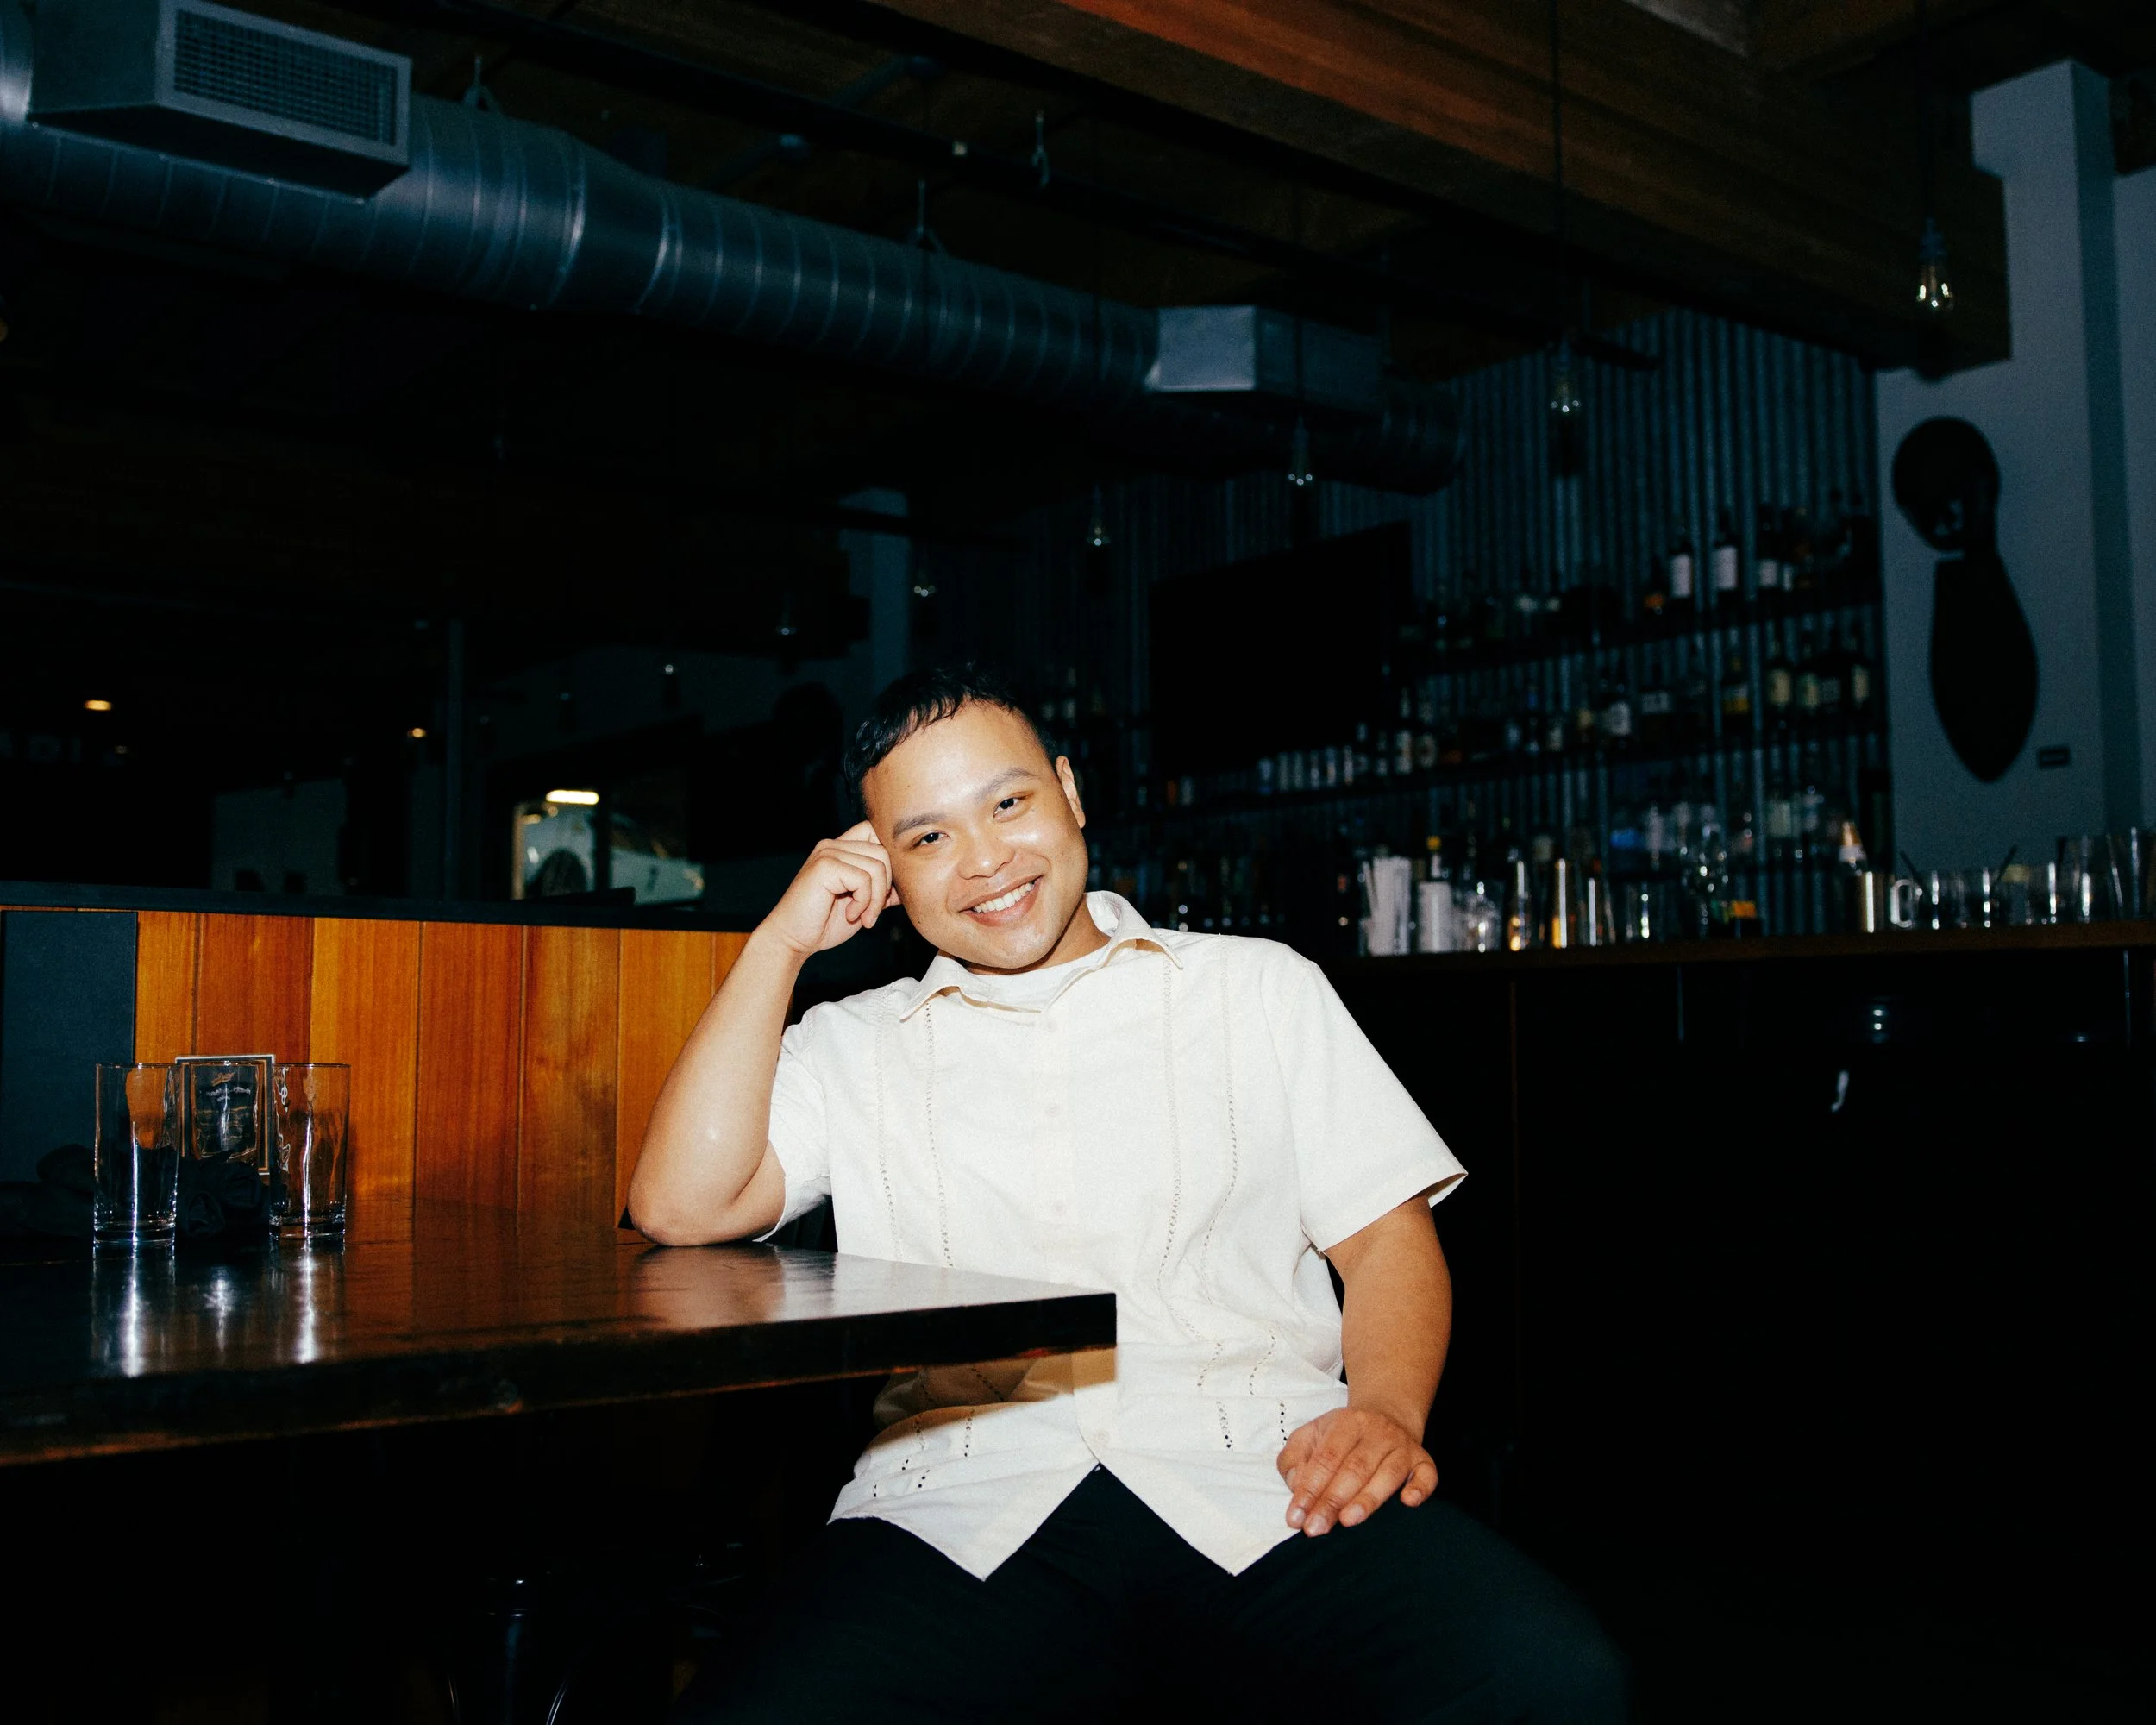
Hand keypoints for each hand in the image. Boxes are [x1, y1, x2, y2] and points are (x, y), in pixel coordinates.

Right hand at [761, 823, 899, 958]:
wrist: (793, 940)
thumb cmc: (824, 923)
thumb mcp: (863, 904)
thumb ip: (882, 890)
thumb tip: (912, 882)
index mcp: (841, 848)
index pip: (878, 833)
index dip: (890, 861)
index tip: (884, 894)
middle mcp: (834, 844)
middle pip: (884, 851)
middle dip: (886, 886)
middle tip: (872, 912)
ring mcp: (828, 853)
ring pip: (878, 866)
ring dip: (875, 899)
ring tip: (862, 917)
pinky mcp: (825, 866)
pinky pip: (864, 879)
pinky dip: (864, 902)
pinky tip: (851, 915)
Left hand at [1277, 1406, 1436, 1536]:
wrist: (1385, 1415)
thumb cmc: (1341, 1436)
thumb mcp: (1310, 1435)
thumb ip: (1293, 1458)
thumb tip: (1295, 1486)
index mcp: (1346, 1424)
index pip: (1325, 1458)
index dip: (1309, 1488)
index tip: (1296, 1517)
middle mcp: (1377, 1432)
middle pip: (1354, 1468)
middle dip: (1333, 1500)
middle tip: (1316, 1528)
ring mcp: (1402, 1446)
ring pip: (1387, 1474)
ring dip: (1368, 1499)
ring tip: (1348, 1521)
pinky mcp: (1422, 1460)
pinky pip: (1427, 1474)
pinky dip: (1420, 1488)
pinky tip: (1408, 1503)